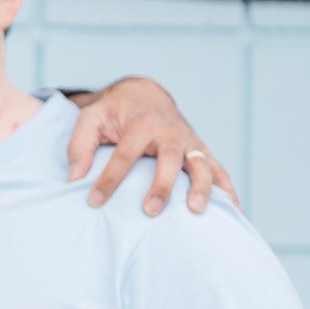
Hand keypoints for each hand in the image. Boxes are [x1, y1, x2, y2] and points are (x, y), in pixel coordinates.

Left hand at [65, 75, 240, 215]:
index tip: (94, 202)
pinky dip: (228, 190)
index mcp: (141, 123)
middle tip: (150, 210)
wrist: (145, 96)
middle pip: (170, 159)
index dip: (108, 179)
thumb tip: (74, 177)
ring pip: (201, 164)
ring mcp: (190, 142)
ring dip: (202, 187)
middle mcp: (170, 132)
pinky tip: (235, 212)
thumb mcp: (91, 119)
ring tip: (196, 210)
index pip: (124, 154)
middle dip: (162, 185)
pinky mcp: (201, 151)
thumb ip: (78, 145)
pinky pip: (220, 171)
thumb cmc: (114, 113)